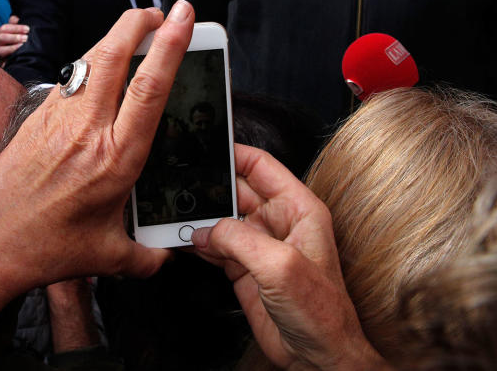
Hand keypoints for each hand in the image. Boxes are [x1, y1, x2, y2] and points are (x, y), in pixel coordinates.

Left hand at [0, 2, 195, 350]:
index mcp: (115, 158)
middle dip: (139, 22)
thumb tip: (164, 258)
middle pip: (113, 54)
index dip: (170, 45)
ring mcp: (57, 118)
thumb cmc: (43, 248)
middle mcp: (86, 128)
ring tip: (135, 33)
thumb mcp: (107, 256)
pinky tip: (99, 72)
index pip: (149, 88)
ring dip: (114, 39)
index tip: (183, 16)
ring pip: (90, 61)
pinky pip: (70, 80)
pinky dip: (90, 65)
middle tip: (162, 12)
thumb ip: (144, 256)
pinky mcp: (35, 117)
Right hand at [0, 15, 28, 58]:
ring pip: (0, 50)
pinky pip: (3, 62)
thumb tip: (16, 18)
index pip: (4, 28)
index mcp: (0, 33)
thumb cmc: (15, 38)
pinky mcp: (1, 61)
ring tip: (22, 46)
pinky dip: (9, 61)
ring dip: (12, 48)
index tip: (27, 29)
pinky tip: (18, 57)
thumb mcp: (15, 29)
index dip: (16, 28)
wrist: (13, 53)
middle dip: (14, 37)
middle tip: (25, 38)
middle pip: (1, 37)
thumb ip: (15, 23)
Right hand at [190, 144, 388, 369]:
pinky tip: (181, 239)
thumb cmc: (321, 313)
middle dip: (209, 186)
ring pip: (220, 218)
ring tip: (175, 214)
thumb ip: (240, 239)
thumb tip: (206, 230)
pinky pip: (213, 244)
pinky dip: (195, 241)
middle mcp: (277, 222)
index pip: (261, 166)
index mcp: (298, 209)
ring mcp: (258, 245)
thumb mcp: (281, 266)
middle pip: (235, 190)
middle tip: (181, 183)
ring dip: (198, 217)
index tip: (206, 147)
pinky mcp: (243, 268)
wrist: (318, 358)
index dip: (234, 153)